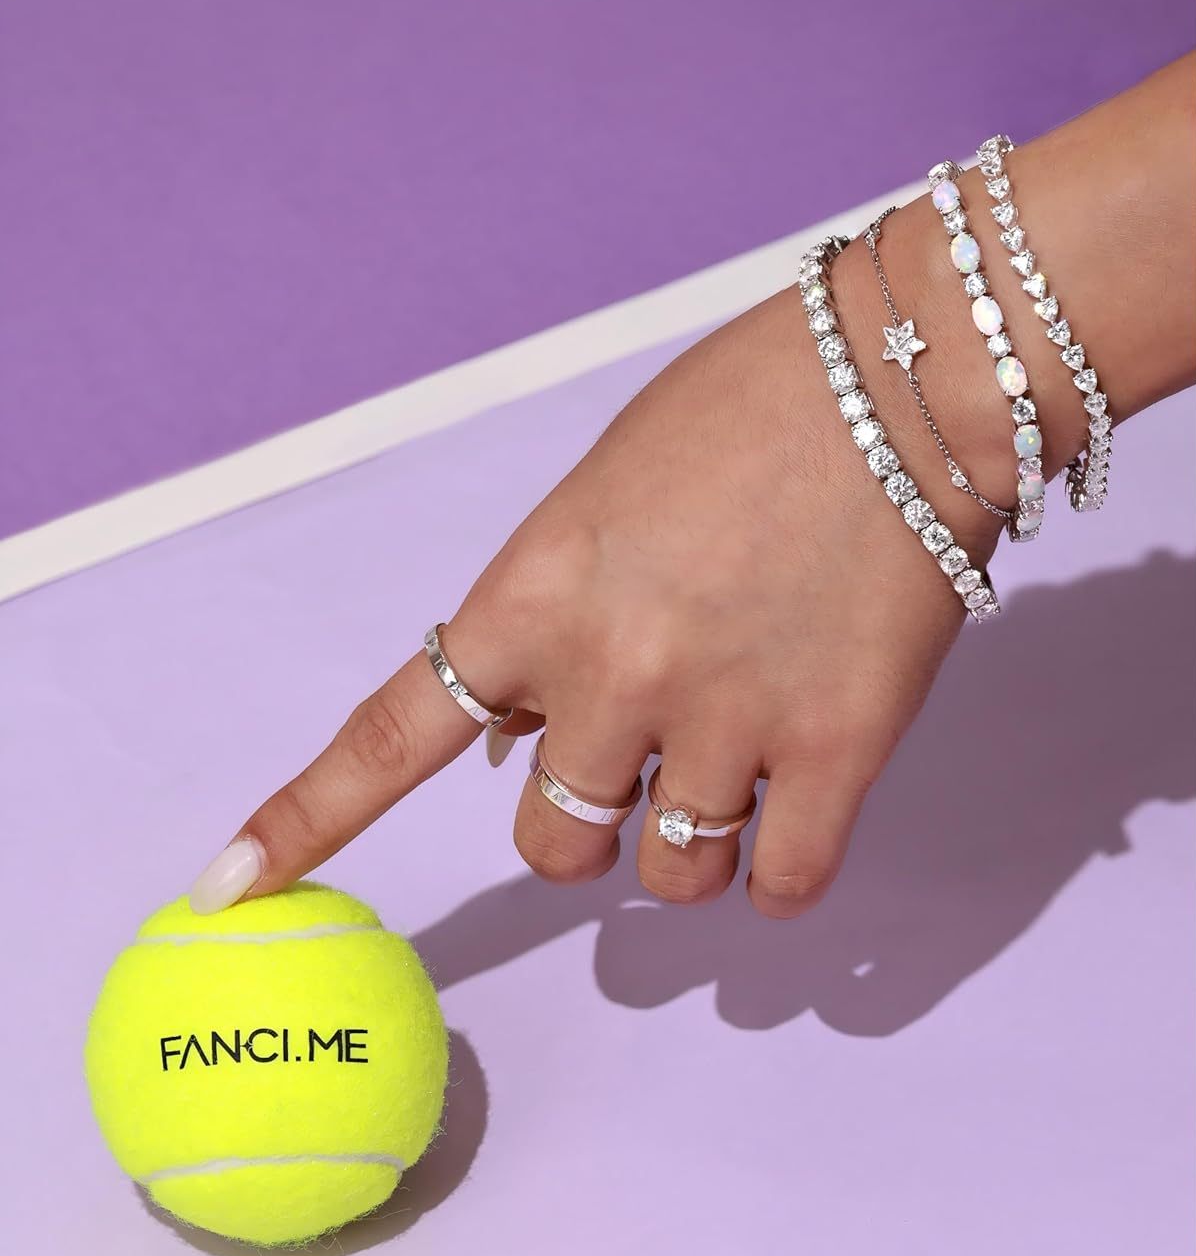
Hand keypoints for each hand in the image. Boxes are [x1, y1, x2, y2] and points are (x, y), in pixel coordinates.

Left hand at [190, 247, 999, 919]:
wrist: (906, 368)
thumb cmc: (744, 412)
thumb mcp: (601, 502)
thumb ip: (550, 622)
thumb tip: (521, 739)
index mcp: (534, 597)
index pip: (390, 735)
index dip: (305, 819)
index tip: (229, 886)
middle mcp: (614, 673)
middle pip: (551, 846)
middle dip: (582, 824)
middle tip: (639, 767)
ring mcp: (728, 720)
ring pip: (668, 880)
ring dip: (686, 847)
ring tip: (738, 764)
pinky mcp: (839, 750)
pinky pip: (782, 887)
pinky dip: (777, 874)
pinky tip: (793, 819)